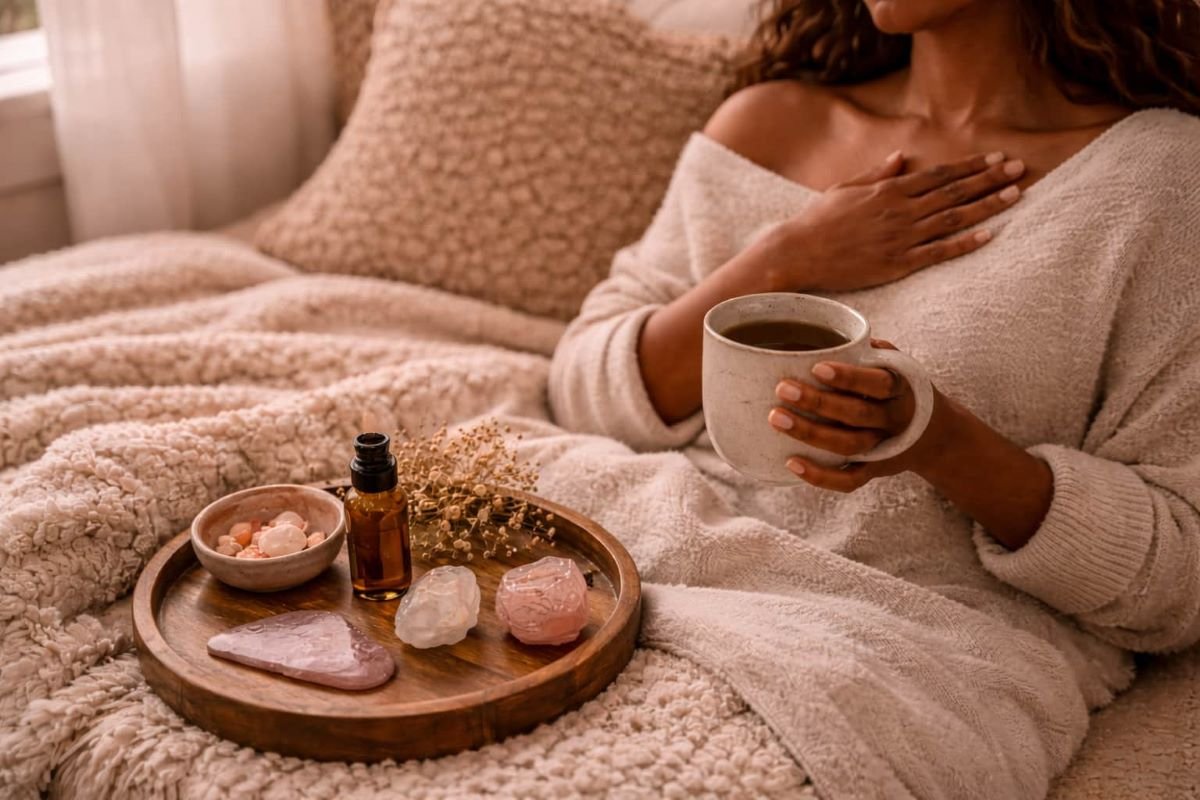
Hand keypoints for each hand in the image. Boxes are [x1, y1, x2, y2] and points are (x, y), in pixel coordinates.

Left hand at [766, 340, 955, 491]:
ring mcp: (884, 448)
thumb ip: (865, 350)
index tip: (817, 367)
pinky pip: (848, 480)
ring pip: (848, 446)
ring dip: (810, 434)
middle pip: (856, 415)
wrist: (936, 434)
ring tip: (775, 418)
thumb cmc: (898, 388)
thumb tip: (821, 330)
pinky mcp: (874, 471)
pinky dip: (820, 477)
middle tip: (782, 388)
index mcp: (900, 388)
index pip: (877, 383)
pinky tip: (790, 462)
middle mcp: (894, 420)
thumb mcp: (894, 364)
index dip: (848, 377)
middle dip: (818, 403)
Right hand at [770, 151, 1024, 292]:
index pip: (940, 174)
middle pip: (955, 191)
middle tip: (1021, 169)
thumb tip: (902, 158)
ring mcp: (901, 237)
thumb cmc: (817, 221)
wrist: (798, 253)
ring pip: (954, 218)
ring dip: (987, 206)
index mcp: (889, 190)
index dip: (972, 165)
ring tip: (1015, 195)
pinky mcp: (898, 263)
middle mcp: (900, 210)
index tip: (997, 157)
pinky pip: (939, 251)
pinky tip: (989, 235)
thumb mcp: (845, 188)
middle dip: (990, 178)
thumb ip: (877, 173)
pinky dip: (965, 243)